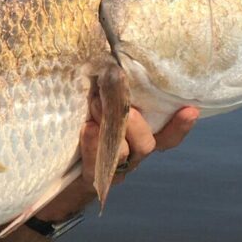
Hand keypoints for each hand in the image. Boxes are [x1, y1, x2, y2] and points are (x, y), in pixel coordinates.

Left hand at [37, 104, 198, 221]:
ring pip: (124, 153)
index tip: (190, 109)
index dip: (179, 125)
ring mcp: (112, 170)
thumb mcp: (96, 110)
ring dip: (112, 127)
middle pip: (146, 143)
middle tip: (121, 100)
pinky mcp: (91, 178)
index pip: (167, 136)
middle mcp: (131, 156)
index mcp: (138, 139)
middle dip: (135, 121)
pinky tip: (88, 129)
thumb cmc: (78, 132)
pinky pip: (97, 165)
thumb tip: (111, 63)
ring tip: (97, 106)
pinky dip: (93, 145)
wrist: (51, 175)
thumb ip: (109, 95)